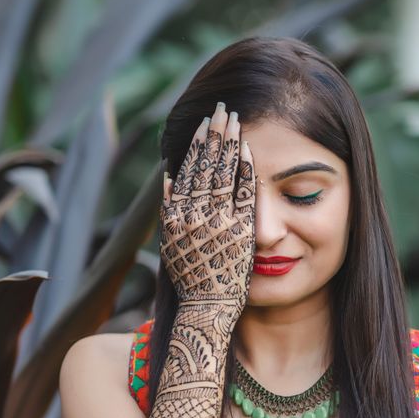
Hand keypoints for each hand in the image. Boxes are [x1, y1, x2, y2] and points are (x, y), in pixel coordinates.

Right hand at [160, 103, 255, 314]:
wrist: (206, 309)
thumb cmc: (192, 279)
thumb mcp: (171, 244)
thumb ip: (170, 211)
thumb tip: (169, 177)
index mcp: (176, 216)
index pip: (188, 171)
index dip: (197, 146)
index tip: (204, 125)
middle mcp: (193, 216)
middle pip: (205, 166)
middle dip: (215, 135)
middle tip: (222, 108)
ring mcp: (217, 222)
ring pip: (222, 174)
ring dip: (230, 144)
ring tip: (236, 120)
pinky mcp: (239, 231)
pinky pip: (242, 193)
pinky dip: (245, 170)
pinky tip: (250, 151)